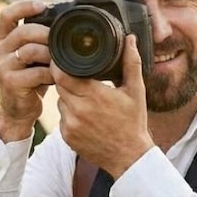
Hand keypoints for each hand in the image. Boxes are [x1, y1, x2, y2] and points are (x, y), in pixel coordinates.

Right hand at [0, 0, 52, 141]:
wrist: (17, 112)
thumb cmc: (29, 82)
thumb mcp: (32, 58)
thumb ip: (39, 42)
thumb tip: (63, 25)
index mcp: (4, 41)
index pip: (7, 15)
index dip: (23, 6)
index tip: (42, 6)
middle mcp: (0, 51)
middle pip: (23, 32)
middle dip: (45, 34)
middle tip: (60, 41)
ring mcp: (3, 67)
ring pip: (29, 50)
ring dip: (50, 54)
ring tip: (59, 61)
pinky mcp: (11, 82)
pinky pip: (36, 72)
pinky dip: (51, 73)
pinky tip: (56, 77)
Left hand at [54, 34, 152, 178]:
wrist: (129, 158)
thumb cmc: (133, 123)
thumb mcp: (136, 91)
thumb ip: (130, 63)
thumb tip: (130, 39)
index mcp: (94, 95)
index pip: (62, 73)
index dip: (60, 65)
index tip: (66, 60)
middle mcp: (78, 110)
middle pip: (60, 85)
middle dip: (67, 79)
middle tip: (80, 78)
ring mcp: (70, 125)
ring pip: (60, 101)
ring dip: (69, 97)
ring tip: (87, 100)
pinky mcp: (67, 137)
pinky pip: (62, 118)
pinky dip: (70, 114)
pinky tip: (86, 117)